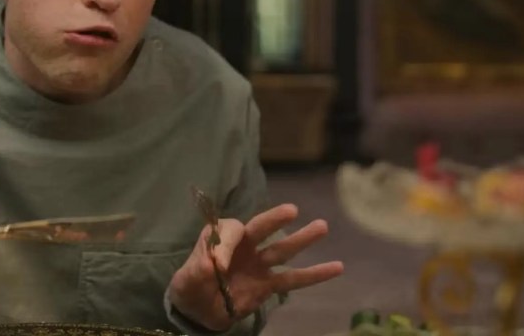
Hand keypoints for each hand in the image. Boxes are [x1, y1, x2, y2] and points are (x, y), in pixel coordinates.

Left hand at [169, 204, 343, 330]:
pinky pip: (293, 279)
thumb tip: (216, 264)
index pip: (230, 231)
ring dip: (302, 239)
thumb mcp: (186, 280)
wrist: (198, 313)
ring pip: (281, 251)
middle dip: (274, 220)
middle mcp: (242, 246)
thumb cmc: (189, 288)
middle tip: (292, 210)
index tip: (220, 266)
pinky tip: (337, 267)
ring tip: (322, 226)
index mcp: (219, 238)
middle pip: (260, 229)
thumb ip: (199, 269)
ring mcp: (258, 265)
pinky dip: (314, 275)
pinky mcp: (268, 285)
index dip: (227, 245)